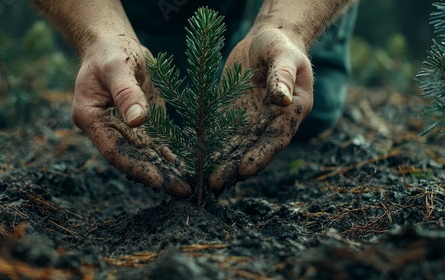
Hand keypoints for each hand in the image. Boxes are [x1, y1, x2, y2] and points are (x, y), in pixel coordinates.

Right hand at [72, 35, 190, 196]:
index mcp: (91, 118)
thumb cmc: (110, 51)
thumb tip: (137, 121)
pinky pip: (155, 144)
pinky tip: (187, 166)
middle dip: (156, 176)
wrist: (113, 45)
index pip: (113, 151)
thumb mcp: (116, 66)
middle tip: (182, 190)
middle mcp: (106, 129)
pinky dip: (169, 155)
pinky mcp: (140, 124)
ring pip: (145, 156)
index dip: (136, 167)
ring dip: (165, 170)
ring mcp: (124, 129)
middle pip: (131, 159)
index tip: (159, 180)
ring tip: (189, 185)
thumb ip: (125, 92)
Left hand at [209, 28, 313, 192]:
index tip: (245, 169)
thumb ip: (284, 75)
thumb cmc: (280, 46)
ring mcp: (249, 123)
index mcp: (290, 113)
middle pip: (251, 150)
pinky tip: (192, 159)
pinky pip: (219, 135)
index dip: (261, 155)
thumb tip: (283, 99)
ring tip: (200, 179)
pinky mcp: (230, 117)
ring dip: (219, 164)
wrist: (263, 43)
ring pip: (233, 148)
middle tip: (214, 182)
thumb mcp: (284, 55)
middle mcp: (270, 124)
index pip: (275, 139)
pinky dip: (208, 148)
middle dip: (233, 167)